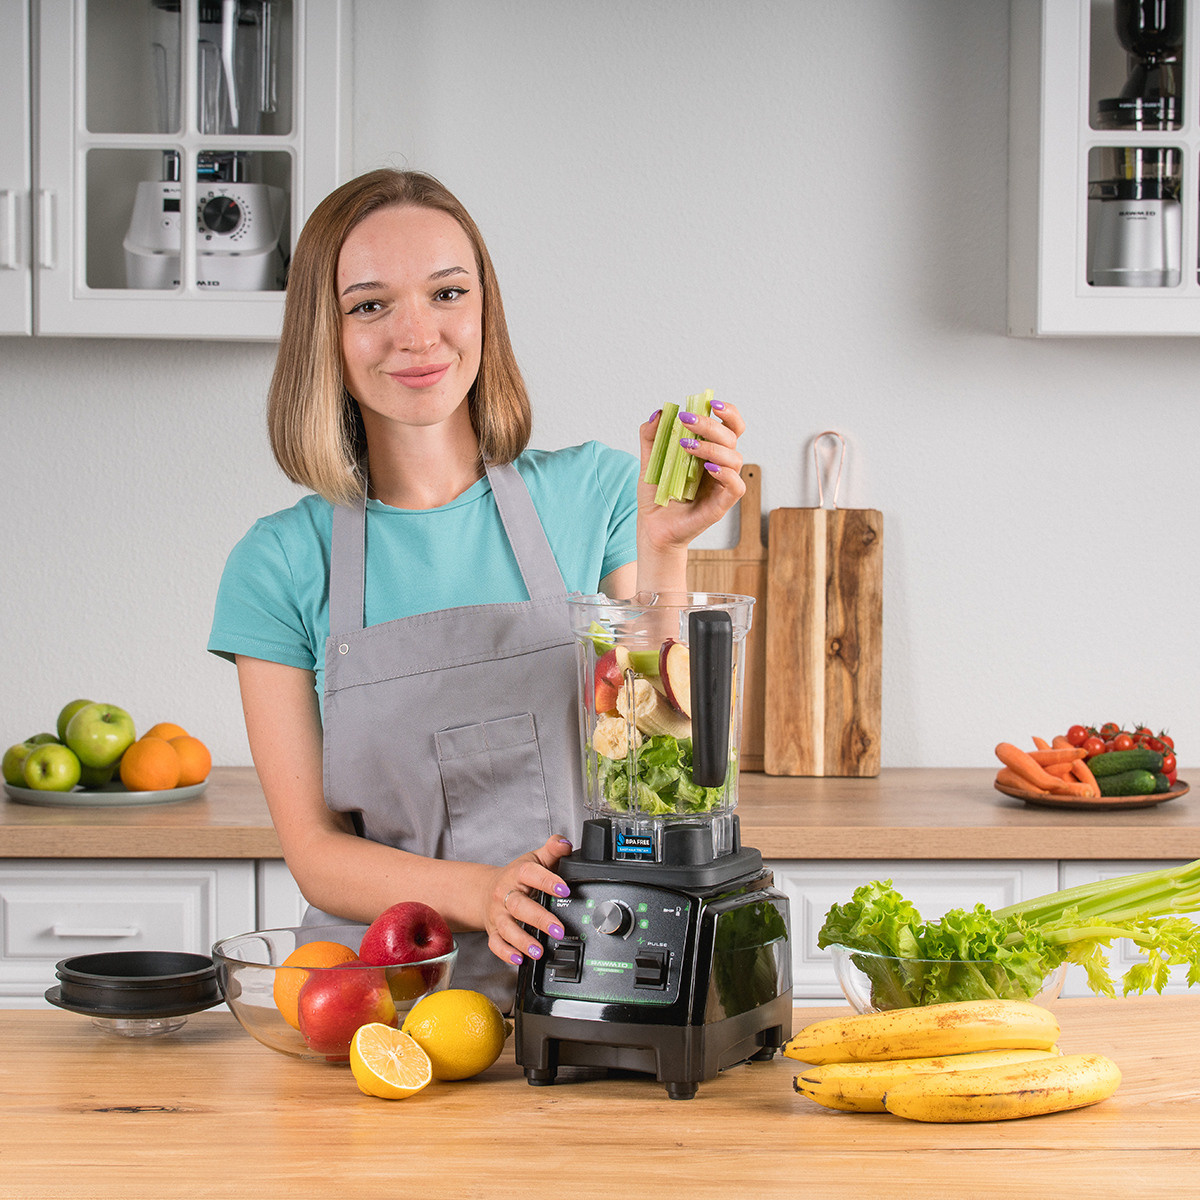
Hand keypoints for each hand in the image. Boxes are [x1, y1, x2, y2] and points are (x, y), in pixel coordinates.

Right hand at [484, 834, 573, 965]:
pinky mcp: (494, 931)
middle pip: (520, 906)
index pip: (531, 874)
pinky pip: (496, 944)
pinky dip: (506, 953)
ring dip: (523, 941)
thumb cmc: (515, 876)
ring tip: (539, 951)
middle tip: (559, 929)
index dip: (548, 881)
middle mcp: (505, 895)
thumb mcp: (534, 859)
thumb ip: (552, 850)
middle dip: (539, 919)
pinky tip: (520, 959)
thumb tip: (566, 844)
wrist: (485, 890)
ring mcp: (498, 915)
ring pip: (507, 928)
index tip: (565, 890)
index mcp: (517, 874)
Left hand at [637, 400, 746, 566]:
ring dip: (712, 447)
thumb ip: (651, 438)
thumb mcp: (649, 462)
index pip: (730, 427)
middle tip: (687, 419)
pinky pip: (736, 485)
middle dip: (711, 424)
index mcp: (710, 452)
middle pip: (732, 437)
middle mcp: (721, 465)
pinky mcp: (722, 504)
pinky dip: (724, 473)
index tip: (712, 402)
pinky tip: (707, 468)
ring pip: (735, 458)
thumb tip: (658, 413)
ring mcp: (723, 485)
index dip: (728, 412)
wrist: (652, 528)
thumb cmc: (657, 496)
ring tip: (685, 445)